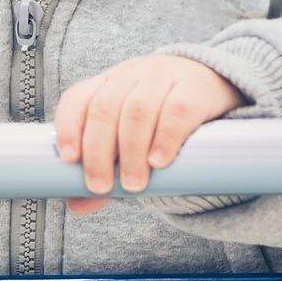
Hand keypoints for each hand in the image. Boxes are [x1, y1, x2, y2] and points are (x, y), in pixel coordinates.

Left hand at [52, 54, 241, 212]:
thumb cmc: (161, 115)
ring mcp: (162, 77)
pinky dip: (164, 139)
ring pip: (137, 110)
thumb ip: (106, 168)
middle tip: (100, 185)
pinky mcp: (194, 89)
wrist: (213, 83)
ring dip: (131, 151)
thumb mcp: (131, 135)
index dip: (68, 127)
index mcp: (107, 84)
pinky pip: (176, 111)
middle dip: (98, 151)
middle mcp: (130, 76)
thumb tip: (77, 204)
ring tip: (133, 184)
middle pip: (105, 109)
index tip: (68, 159)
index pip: (77, 98)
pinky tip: (159, 161)